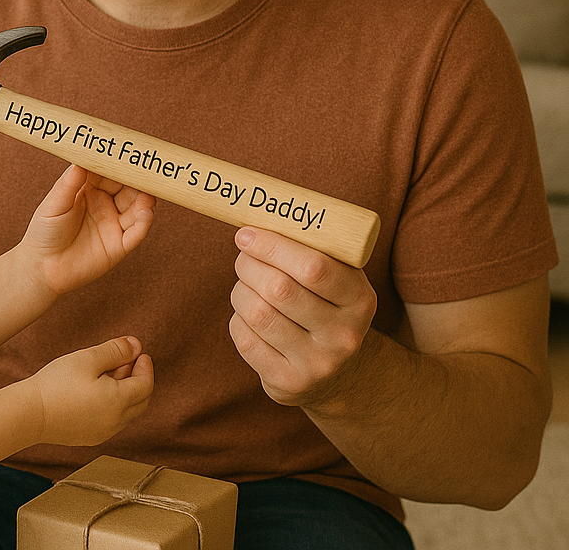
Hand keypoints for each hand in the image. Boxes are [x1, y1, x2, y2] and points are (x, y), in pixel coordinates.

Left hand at [20, 164, 154, 296]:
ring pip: (137, 208)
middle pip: (128, 188)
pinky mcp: (119, 246)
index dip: (119, 164)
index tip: (128, 153)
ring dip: (145, 199)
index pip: (110, 172)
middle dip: (138, 180)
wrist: (41, 268)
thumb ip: (69, 183)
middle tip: (147, 171)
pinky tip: (146, 212)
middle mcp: (105, 204)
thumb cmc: (44, 232)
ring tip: (147, 194)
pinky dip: (145, 221)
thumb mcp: (53, 204)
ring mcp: (113, 224)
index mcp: (89, 190)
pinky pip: (137, 232)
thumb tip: (81, 160)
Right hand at [27, 335, 153, 445]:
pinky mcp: (89, 437)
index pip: (146, 384)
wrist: (30, 414)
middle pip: (141, 401)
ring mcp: (102, 433)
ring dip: (126, 392)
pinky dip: (114, 405)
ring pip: (127, 412)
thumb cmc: (58, 383)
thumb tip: (137, 345)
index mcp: (119, 402)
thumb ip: (115, 351)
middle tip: (127, 360)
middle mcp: (115, 422)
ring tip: (108, 372)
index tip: (139, 352)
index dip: (146, 366)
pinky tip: (97, 390)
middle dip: (139, 378)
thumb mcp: (88, 358)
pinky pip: (112, 421)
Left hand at [228, 226, 376, 409]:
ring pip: (257, 312)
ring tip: (247, 284)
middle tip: (243, 255)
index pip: (313, 267)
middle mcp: (344, 336)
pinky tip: (249, 315)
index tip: (246, 233)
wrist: (341, 372)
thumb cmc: (327, 304)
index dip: (272, 245)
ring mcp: (317, 365)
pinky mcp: (289, 384)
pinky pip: (245, 339)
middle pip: (279, 289)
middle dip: (250, 264)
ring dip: (241, 290)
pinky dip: (238, 319)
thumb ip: (309, 246)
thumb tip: (256, 214)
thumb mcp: (337, 277)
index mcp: (360, 299)